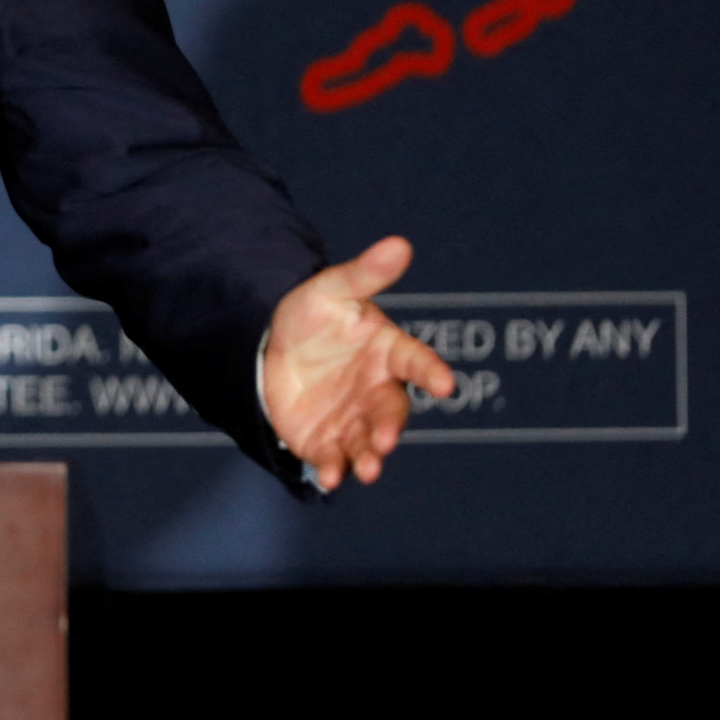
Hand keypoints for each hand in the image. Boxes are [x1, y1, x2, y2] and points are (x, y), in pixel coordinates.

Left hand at [261, 235, 454, 490]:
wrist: (272, 349)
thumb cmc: (313, 318)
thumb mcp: (331, 290)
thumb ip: (363, 274)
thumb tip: (400, 243)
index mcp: (388, 352)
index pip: (416, 361)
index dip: (431, 372)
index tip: (446, 384)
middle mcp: (378, 390)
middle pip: (392, 411)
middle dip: (390, 427)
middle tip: (385, 440)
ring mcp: (356, 419)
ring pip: (369, 442)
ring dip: (370, 456)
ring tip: (368, 468)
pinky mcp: (329, 440)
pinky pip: (336, 457)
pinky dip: (335, 468)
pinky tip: (329, 476)